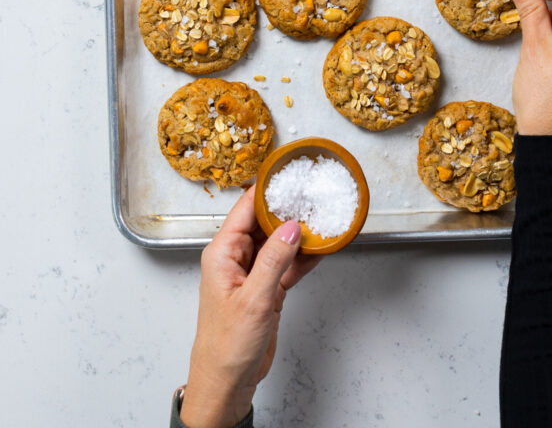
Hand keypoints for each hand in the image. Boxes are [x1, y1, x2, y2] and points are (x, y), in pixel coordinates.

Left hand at [180, 186, 319, 427]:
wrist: (227, 383)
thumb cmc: (226, 346)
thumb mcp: (254, 300)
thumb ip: (274, 260)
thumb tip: (291, 227)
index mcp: (222, 253)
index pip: (245, 209)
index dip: (266, 190)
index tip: (288, 175)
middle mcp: (236, 258)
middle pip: (264, 221)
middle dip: (288, 209)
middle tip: (313, 194)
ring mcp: (253, 273)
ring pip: (279, 242)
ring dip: (299, 233)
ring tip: (322, 217)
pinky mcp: (267, 288)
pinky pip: (288, 263)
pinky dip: (304, 257)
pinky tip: (321, 247)